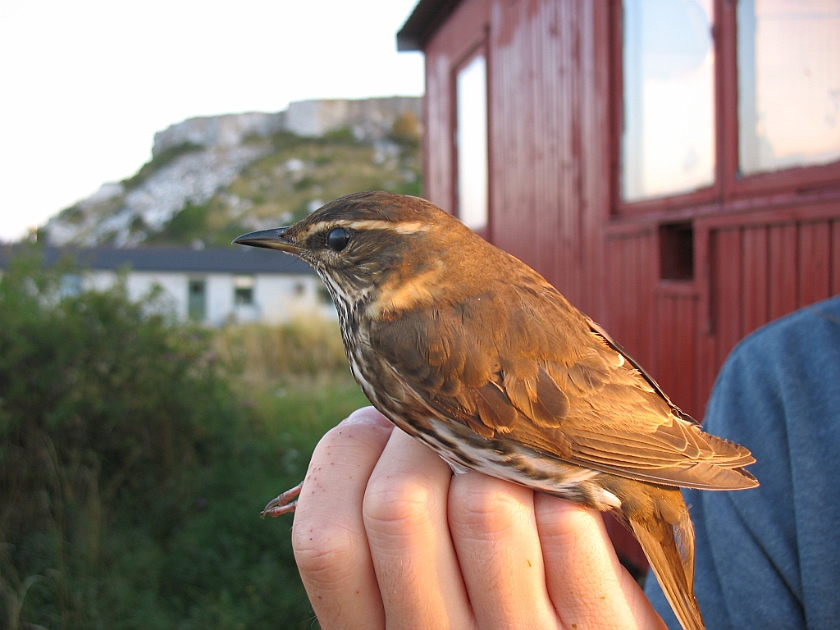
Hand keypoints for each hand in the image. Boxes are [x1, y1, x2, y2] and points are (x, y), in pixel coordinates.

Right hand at [291, 407, 665, 628]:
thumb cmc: (490, 613)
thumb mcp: (420, 596)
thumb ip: (390, 524)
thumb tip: (378, 415)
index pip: (326, 540)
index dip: (347, 456)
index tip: (377, 429)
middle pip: (399, 506)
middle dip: (422, 437)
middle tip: (446, 423)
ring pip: (484, 503)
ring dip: (494, 457)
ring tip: (500, 453)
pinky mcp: (596, 628)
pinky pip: (563, 522)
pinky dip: (558, 483)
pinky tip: (554, 483)